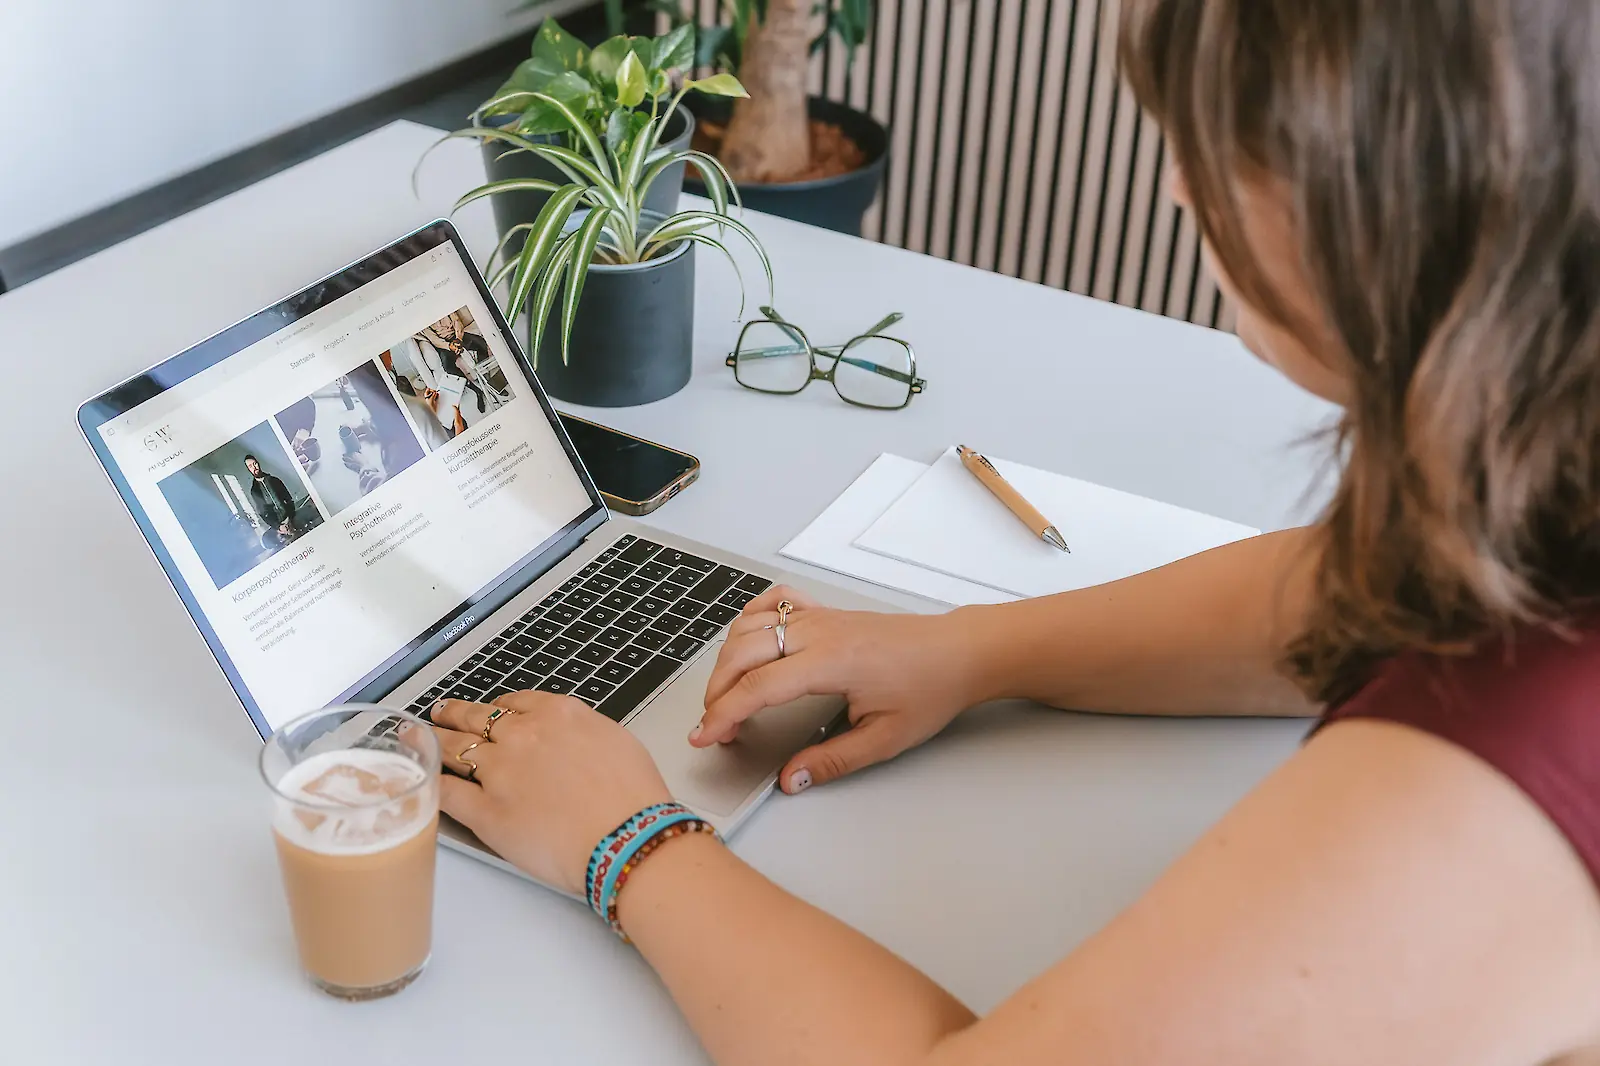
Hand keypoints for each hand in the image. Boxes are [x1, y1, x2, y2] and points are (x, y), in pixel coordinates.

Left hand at [428, 692, 671, 894]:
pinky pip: (448, 794)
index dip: (496, 708)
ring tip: (421, 737)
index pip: (514, 702)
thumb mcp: (615, 741)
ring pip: (455, 749)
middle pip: (476, 719)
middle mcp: (523, 736)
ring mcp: (499, 773)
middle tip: (441, 713)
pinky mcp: (486, 812)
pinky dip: (431, 785)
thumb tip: (569, 740)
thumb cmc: (633, 798)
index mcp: (558, 714)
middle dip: (454, 714)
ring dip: (435, 740)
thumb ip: (581, 733)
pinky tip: (422, 781)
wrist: (627, 838)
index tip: (489, 713)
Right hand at [696, 586, 982, 793]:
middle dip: (716, 691)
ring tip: (727, 695)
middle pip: (742, 653)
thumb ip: (832, 760)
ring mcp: (820, 618)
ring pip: (750, 626)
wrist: (958, 652)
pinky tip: (748, 640)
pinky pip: (775, 602)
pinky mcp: (826, 613)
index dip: (723, 714)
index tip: (705, 737)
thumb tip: (791, 779)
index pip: (759, 687)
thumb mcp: (885, 738)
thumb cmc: (930, 688)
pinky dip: (751, 617)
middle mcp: (819, 633)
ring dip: (727, 659)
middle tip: (714, 727)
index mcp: (831, 663)